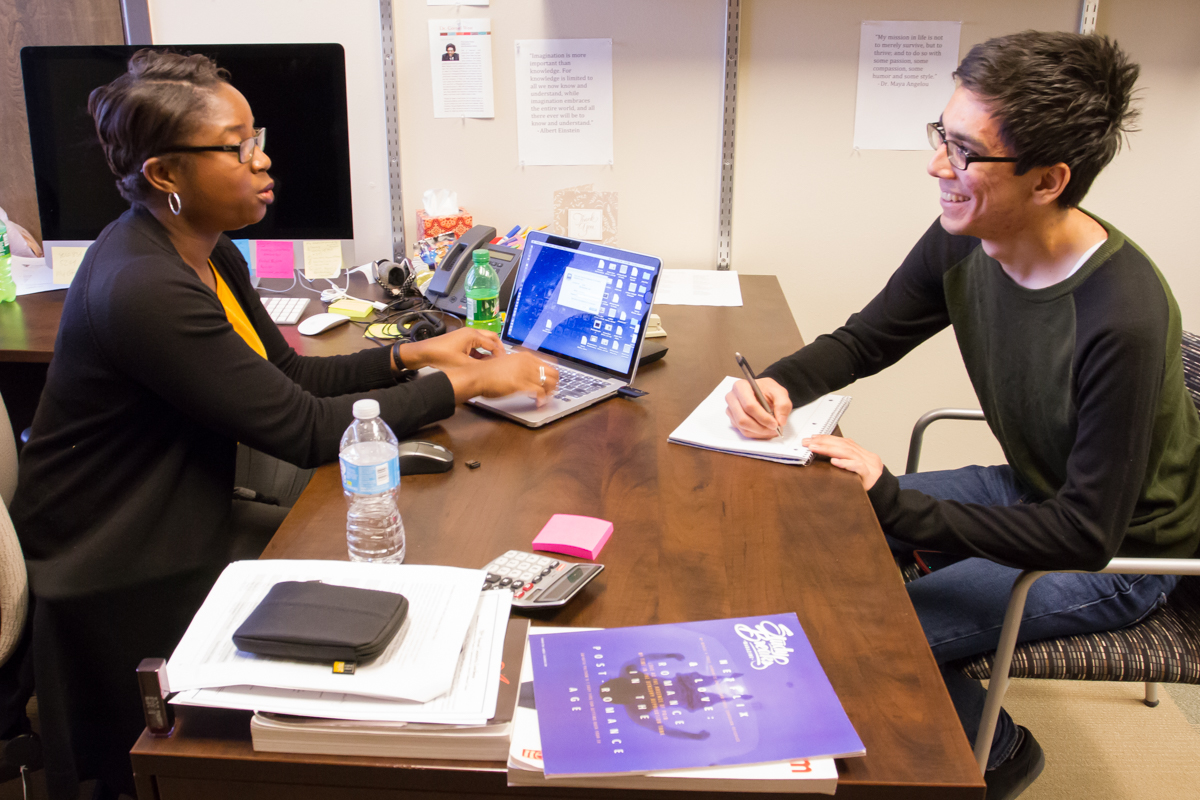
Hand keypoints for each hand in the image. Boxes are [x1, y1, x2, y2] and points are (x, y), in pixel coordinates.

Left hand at [395, 327, 502, 370]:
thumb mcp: (463, 364)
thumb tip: (493, 369)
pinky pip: (475, 344)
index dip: (500, 354)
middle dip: (498, 348)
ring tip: (493, 362)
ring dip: (489, 350)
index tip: (504, 363)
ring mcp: (465, 335)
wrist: (423, 353)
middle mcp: (471, 332)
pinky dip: (480, 352)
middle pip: (491, 337)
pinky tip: (482, 362)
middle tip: (502, 360)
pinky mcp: (460, 340)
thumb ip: (481, 366)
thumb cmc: (441, 356)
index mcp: (473, 335)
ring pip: (483, 341)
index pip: (493, 343)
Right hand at [444, 350, 558, 405]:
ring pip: (549, 383)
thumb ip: (521, 367)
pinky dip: (542, 399)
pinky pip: (540, 393)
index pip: (549, 364)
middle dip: (554, 385)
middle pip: (553, 374)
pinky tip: (539, 403)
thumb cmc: (489, 372)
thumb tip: (530, 375)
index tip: (551, 383)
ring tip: (545, 399)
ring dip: (550, 393)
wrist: (477, 376)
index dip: (553, 376)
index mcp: (525, 356)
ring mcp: (525, 372)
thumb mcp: (509, 364)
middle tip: (551, 393)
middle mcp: (528, 362)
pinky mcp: (521, 384)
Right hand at [724, 377, 791, 438]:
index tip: (775, 423)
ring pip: (743, 427)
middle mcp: (732, 398)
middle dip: (760, 427)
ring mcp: (731, 410)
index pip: (749, 405)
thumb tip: (781, 421)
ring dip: (759, 432)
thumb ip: (783, 404)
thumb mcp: (780, 392)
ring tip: (772, 430)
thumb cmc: (768, 390)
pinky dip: (756, 434)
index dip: (762, 417)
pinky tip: (765, 430)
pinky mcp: (733, 420)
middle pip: (743, 419)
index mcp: (741, 387)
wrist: (763, 393)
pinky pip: (744, 431)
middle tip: (774, 429)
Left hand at [803, 435, 882, 489]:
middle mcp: (868, 457)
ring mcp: (870, 466)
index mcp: (864, 455)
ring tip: (815, 448)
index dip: (828, 438)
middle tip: (809, 442)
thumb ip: (847, 463)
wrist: (888, 500)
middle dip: (824, 442)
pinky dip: (845, 463)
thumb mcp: (857, 473)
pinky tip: (834, 461)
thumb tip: (827, 458)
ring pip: (848, 453)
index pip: (844, 442)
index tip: (813, 438)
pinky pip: (858, 467)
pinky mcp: (871, 476)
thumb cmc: (870, 487)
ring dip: (829, 449)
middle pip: (844, 445)